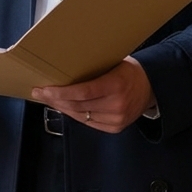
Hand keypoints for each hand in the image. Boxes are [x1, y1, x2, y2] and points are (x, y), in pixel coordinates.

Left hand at [31, 57, 154, 133]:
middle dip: (55, 100)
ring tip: (48, 99)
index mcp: (116, 85)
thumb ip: (92, 69)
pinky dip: (75, 114)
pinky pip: (89, 123)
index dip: (60, 93)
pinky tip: (64, 107)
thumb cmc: (128, 70)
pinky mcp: (116, 127)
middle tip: (39, 92)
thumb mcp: (112, 63)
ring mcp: (117, 119)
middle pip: (78, 105)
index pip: (82, 92)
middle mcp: (117, 104)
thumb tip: (62, 69)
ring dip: (62, 108)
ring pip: (81, 116)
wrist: (151, 86)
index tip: (44, 89)